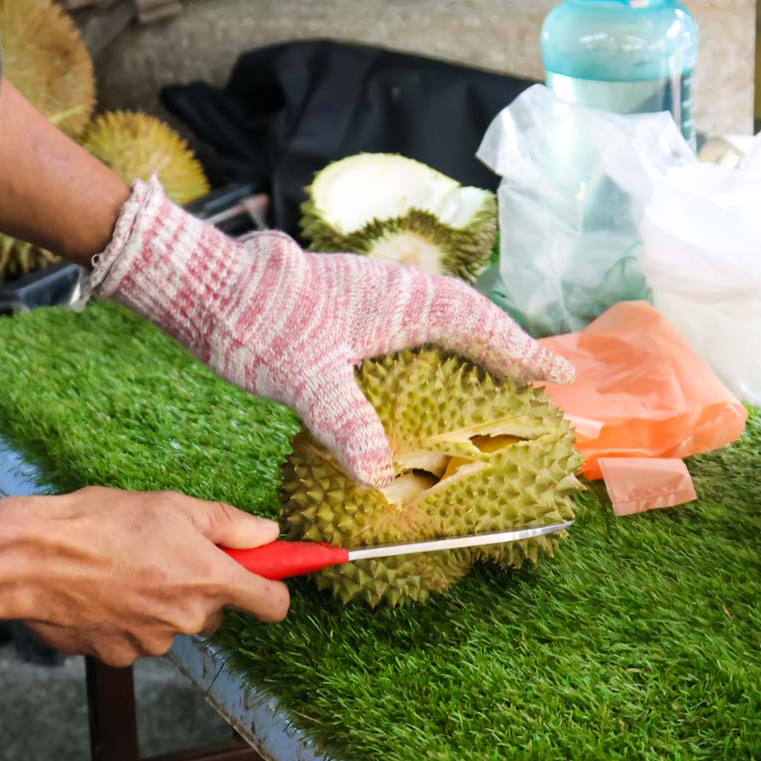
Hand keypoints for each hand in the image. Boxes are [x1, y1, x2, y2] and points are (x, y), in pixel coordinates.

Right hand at [22, 487, 288, 666]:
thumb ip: (229, 524)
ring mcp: (153, 642)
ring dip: (159, 603)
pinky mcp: (119, 655)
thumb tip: (268, 534)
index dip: (274, 590)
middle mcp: (188, 619)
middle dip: (199, 589)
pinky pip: (136, 637)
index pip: (273, 604)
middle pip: (214, 612)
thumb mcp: (174, 507)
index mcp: (211, 581)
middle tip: (165, 556)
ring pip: (172, 624)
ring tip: (122, 569)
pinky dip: (125, 619)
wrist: (33, 558)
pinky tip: (101, 592)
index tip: (266, 577)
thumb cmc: (102, 524)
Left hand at [80, 178, 575, 487]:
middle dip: (502, 345)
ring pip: (435, 319)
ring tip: (494, 373)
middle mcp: (391, 293)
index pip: (475, 323)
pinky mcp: (344, 311)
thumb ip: (345, 422)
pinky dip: (427, 349)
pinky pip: (405, 327)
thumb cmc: (257, 321)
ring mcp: (367, 299)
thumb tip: (376, 474)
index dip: (518, 349)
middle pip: (465, 316)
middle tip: (537, 374)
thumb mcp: (304, 378)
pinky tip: (419, 376)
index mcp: (397, 301)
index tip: (557, 371)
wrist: (202, 286)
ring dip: (467, 343)